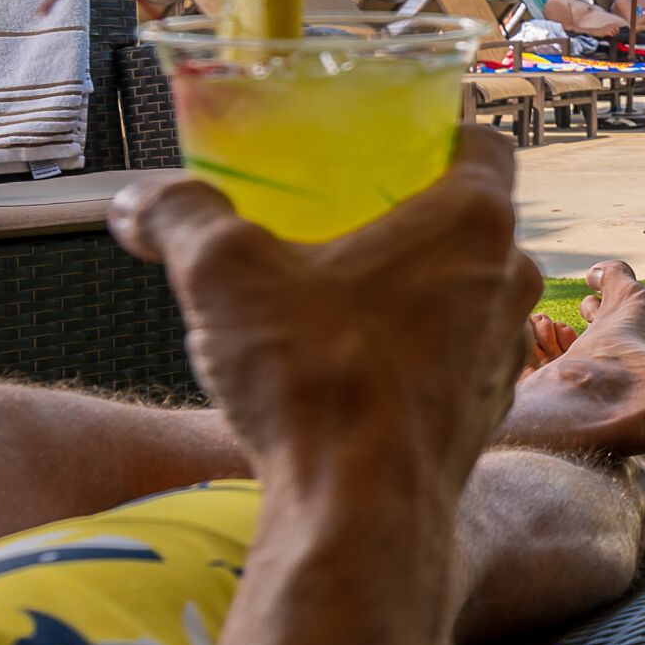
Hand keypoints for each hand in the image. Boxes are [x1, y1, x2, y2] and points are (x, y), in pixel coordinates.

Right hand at [113, 127, 540, 506]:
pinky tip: (354, 369)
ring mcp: (508, 351)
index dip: (442, 131)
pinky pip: (459, 359)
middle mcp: (510, 280)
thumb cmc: (314, 379)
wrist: (359, 513)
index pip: (486, 142)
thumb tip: (133, 203)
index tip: (396, 139)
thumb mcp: (223, 275)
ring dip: (419, 289)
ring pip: (470, 293)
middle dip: (415, 216)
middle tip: (347, 219)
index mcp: (473, 220)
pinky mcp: (488, 413)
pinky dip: (418, 352)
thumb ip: (179, 219)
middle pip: (474, 222)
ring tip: (342, 300)